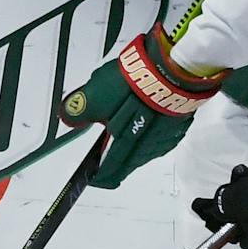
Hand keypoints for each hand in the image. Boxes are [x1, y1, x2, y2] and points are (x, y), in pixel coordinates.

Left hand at [60, 23, 225, 188]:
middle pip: (132, 162)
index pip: (112, 168)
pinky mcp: (180, 120)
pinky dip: (155, 135)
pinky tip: (153, 128)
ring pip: (150, 149)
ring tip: (130, 144)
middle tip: (112, 163)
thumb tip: (67, 117)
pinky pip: (166, 135)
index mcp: (127, 143)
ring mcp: (167, 134)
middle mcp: (149, 145)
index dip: (102, 176)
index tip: (96, 179)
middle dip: (120, 162)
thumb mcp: (95, 95)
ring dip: (138, 149)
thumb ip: (78, 109)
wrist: (171, 69)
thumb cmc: (136, 85)